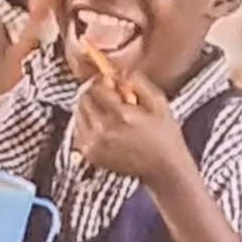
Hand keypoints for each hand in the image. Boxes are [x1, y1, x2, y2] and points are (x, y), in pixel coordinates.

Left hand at [73, 68, 194, 191]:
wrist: (162, 169)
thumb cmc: (164, 136)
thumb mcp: (159, 104)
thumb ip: (139, 83)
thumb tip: (119, 72)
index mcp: (121, 116)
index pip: (96, 88)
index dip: (101, 81)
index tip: (108, 80)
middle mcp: (102, 131)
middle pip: (83, 99)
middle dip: (93, 92)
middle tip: (106, 92)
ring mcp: (93, 144)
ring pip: (77, 113)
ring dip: (88, 106)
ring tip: (107, 108)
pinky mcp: (89, 153)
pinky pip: (77, 129)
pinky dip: (86, 122)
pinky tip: (102, 123)